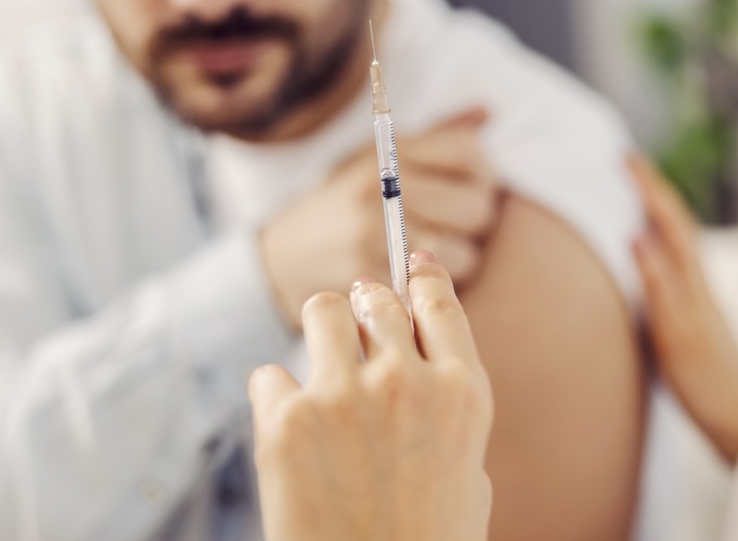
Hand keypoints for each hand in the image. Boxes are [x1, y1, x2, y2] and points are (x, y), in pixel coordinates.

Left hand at [249, 252, 493, 540]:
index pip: (436, 300)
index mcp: (463, 393)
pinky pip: (269, 375)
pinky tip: (289, 433)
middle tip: (354, 321)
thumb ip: (448, 405)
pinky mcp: (286, 422)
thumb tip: (420, 346)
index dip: (420, 275)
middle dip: (365, 305)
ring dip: (321, 333)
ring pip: (321, 311)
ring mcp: (343, 397)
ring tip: (320, 367)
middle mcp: (406, 382)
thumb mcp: (467, 474)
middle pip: (376, 297)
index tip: (408, 264)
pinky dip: (276, 398)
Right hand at [262, 108, 497, 327]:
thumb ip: (436, 138)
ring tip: (436, 256)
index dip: (484, 174)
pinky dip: (431, 288)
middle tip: (458, 229)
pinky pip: (431, 288)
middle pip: (475, 206)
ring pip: (463, 254)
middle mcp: (381, 187)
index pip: (468, 151)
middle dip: (476, 223)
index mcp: (390, 152)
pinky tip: (414, 278)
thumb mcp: (380, 158)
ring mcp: (372, 232)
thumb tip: (486, 113)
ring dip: (459, 260)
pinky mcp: (368, 275)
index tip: (473, 188)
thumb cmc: (347, 203)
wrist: (283, 257)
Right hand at [628, 157, 737, 464]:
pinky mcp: (695, 314)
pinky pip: (673, 262)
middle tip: (625, 162)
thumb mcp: (675, 335)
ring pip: (676, 240)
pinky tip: (649, 251)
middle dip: (651, 188)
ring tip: (632, 194)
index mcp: (693, 281)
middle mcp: (698, 281)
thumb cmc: (707, 383)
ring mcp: (698, 297)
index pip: (668, 220)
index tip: (623, 156)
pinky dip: (658, 241)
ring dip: (655, 211)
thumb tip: (637, 235)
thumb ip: (658, 285)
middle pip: (675, 221)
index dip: (647, 186)